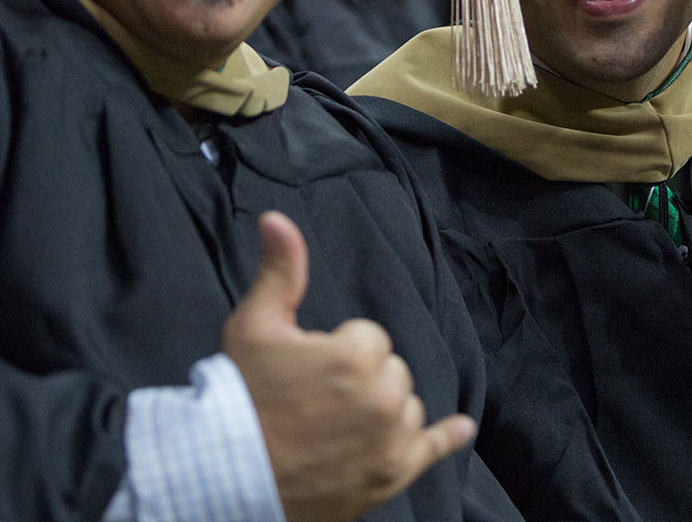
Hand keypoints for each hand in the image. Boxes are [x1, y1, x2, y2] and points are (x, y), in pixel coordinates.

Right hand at [221, 212, 476, 521]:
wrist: (229, 475)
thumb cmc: (242, 396)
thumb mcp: (254, 326)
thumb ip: (280, 270)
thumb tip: (276, 217)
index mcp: (358, 354)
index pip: (369, 338)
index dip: (338, 351)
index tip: (308, 372)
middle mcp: (384, 396)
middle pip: (391, 371)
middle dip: (362, 380)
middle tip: (317, 401)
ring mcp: (392, 440)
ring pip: (404, 406)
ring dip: (382, 410)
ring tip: (335, 426)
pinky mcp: (392, 473)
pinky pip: (431, 448)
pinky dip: (446, 438)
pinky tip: (462, 429)